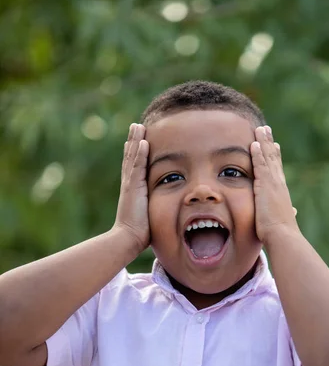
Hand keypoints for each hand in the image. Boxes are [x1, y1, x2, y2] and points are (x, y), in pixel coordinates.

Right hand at [113, 123, 149, 253]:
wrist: (128, 239)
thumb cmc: (140, 233)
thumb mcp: (148, 216)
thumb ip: (152, 209)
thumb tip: (163, 212)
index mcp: (133, 190)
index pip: (134, 167)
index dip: (135, 153)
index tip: (138, 140)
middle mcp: (129, 185)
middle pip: (131, 157)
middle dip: (133, 141)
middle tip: (135, 126)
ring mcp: (130, 185)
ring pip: (132, 158)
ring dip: (135, 141)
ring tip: (137, 126)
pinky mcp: (133, 188)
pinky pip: (137, 167)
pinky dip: (139, 154)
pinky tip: (142, 142)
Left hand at [251, 126, 298, 245]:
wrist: (283, 236)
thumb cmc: (282, 233)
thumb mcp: (284, 219)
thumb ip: (287, 213)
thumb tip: (293, 213)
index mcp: (281, 192)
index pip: (277, 170)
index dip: (275, 157)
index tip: (274, 145)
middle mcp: (279, 184)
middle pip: (273, 159)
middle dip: (269, 143)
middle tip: (266, 129)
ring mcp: (273, 184)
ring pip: (267, 158)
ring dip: (263, 142)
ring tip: (260, 129)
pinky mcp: (266, 186)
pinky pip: (260, 166)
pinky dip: (258, 154)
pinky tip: (254, 143)